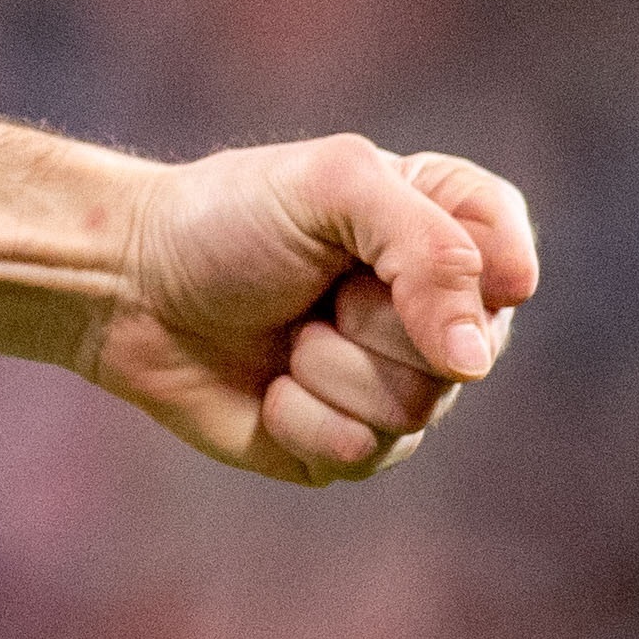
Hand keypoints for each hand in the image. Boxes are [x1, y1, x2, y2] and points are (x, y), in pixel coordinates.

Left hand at [87, 135, 537, 484]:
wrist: (126, 287)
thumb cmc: (224, 219)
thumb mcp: (331, 184)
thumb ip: (428, 248)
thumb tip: (473, 361)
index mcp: (448, 234)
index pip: (512, 267)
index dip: (452, 271)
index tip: (370, 249)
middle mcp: (440, 316)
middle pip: (467, 352)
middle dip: (367, 319)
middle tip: (313, 289)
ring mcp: (400, 385)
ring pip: (415, 409)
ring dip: (327, 368)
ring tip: (288, 333)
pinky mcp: (351, 444)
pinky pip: (361, 453)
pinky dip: (298, 416)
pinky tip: (268, 385)